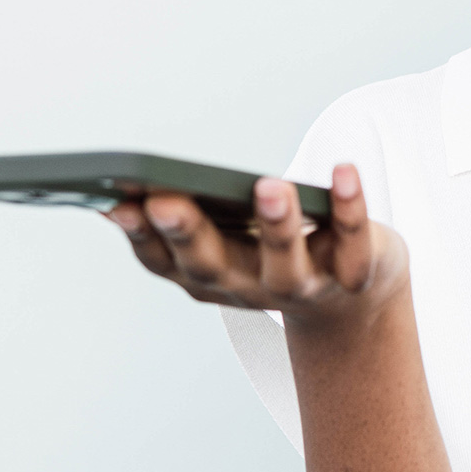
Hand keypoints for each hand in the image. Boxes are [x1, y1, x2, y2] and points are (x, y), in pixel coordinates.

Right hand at [103, 164, 407, 328]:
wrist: (352, 299)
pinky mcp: (353, 274)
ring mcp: (302, 286)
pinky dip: (349, 207)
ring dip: (275, 225)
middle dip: (188, 233)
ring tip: (268, 186)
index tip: (117, 202)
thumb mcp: (225, 240)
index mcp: (207, 276)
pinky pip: (352, 242)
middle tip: (166, 200)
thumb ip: (182, 221)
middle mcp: (247, 287)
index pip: (165, 263)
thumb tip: (122, 192)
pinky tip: (344, 172)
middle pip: (214, 265)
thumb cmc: (273, 252)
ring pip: (284, 261)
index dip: (141, 237)